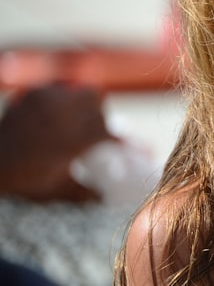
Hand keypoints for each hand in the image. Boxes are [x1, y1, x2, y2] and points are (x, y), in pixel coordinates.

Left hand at [0, 85, 112, 202]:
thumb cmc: (22, 181)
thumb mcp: (56, 190)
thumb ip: (84, 193)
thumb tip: (103, 197)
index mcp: (72, 140)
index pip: (106, 132)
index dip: (116, 140)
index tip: (119, 145)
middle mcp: (61, 116)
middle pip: (96, 102)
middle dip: (100, 115)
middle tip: (96, 128)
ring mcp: (45, 101)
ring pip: (80, 91)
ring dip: (84, 104)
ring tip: (78, 118)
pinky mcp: (31, 95)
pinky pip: (59, 88)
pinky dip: (64, 98)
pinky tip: (59, 112)